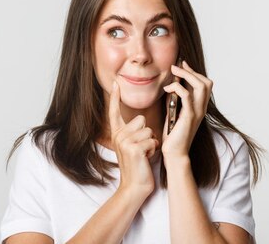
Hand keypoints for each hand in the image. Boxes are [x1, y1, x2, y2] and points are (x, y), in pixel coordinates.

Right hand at [110, 81, 159, 198]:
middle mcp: (118, 136)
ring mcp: (124, 142)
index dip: (115, 97)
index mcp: (118, 133)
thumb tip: (143, 122)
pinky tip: (146, 159)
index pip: (115, 112)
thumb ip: (136, 133)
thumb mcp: (135, 146)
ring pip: (149, 129)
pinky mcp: (133, 148)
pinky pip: (152, 139)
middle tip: (143, 148)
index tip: (115, 82)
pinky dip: (154, 149)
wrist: (135, 187)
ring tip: (145, 154)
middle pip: (141, 119)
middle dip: (148, 133)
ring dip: (152, 142)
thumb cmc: (139, 165)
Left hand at [161, 61, 212, 158]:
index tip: (182, 64)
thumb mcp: (173, 114)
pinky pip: (187, 96)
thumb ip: (174, 101)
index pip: (204, 85)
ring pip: (200, 86)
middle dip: (191, 71)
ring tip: (174, 70)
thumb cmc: (173, 137)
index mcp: (200, 108)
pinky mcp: (189, 116)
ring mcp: (197, 112)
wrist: (175, 154)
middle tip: (177, 66)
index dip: (194, 73)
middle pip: (206, 83)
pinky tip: (168, 88)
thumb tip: (170, 87)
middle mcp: (202, 109)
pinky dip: (178, 87)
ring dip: (187, 75)